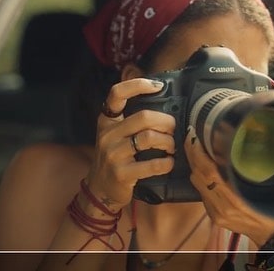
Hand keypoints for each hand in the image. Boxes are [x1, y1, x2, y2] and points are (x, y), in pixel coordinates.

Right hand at [86, 78, 175, 212]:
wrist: (100, 189)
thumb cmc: (115, 157)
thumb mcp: (115, 134)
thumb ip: (132, 119)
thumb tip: (162, 102)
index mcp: (107, 121)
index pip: (117, 94)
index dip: (137, 85)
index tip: (157, 86)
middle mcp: (107, 135)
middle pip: (143, 117)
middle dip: (166, 121)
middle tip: (173, 129)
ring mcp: (113, 154)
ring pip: (149, 138)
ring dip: (168, 142)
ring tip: (171, 147)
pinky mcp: (121, 174)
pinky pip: (152, 164)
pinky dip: (166, 163)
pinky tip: (169, 163)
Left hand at [185, 126, 273, 246]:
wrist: (273, 235)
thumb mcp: (266, 186)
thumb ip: (246, 169)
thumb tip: (231, 145)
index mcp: (236, 199)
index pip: (208, 171)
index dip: (198, 153)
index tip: (195, 137)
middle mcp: (223, 207)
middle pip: (198, 175)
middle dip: (192, 154)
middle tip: (192, 137)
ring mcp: (216, 212)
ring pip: (196, 183)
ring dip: (194, 165)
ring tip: (196, 148)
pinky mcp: (213, 216)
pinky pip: (201, 192)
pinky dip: (200, 177)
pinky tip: (204, 167)